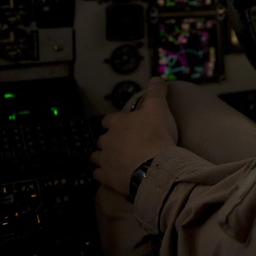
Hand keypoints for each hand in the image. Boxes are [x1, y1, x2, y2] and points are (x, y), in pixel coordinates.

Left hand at [91, 76, 178, 195]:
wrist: (154, 166)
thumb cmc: (156, 136)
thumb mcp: (159, 107)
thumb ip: (156, 91)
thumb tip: (156, 78)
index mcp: (118, 123)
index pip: (109, 119)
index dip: (114, 121)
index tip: (119, 123)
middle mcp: (108, 140)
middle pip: (102, 139)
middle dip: (109, 140)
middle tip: (121, 143)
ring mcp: (106, 160)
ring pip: (97, 157)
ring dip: (103, 156)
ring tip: (113, 159)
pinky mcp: (107, 177)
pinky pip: (98, 175)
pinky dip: (103, 174)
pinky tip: (109, 174)